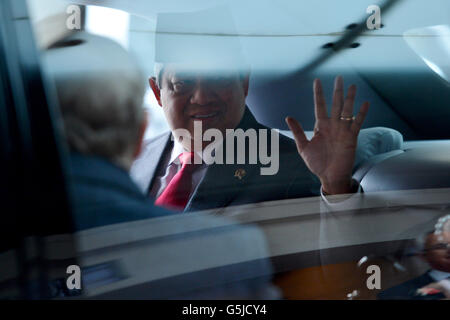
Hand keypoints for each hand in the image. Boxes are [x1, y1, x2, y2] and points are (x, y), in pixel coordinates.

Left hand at [286, 76, 368, 194]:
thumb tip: (288, 117)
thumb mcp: (303, 147)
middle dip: (337, 91)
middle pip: (335, 104)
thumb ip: (297, 132)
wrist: (329, 176)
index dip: (319, 94)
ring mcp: (343, 131)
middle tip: (339, 77)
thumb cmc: (317, 163)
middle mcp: (333, 126)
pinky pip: (357, 123)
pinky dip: (361, 114)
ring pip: (347, 111)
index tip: (317, 81)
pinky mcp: (351, 138)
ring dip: (350, 98)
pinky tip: (365, 103)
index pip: (320, 106)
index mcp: (321, 127)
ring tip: (352, 86)